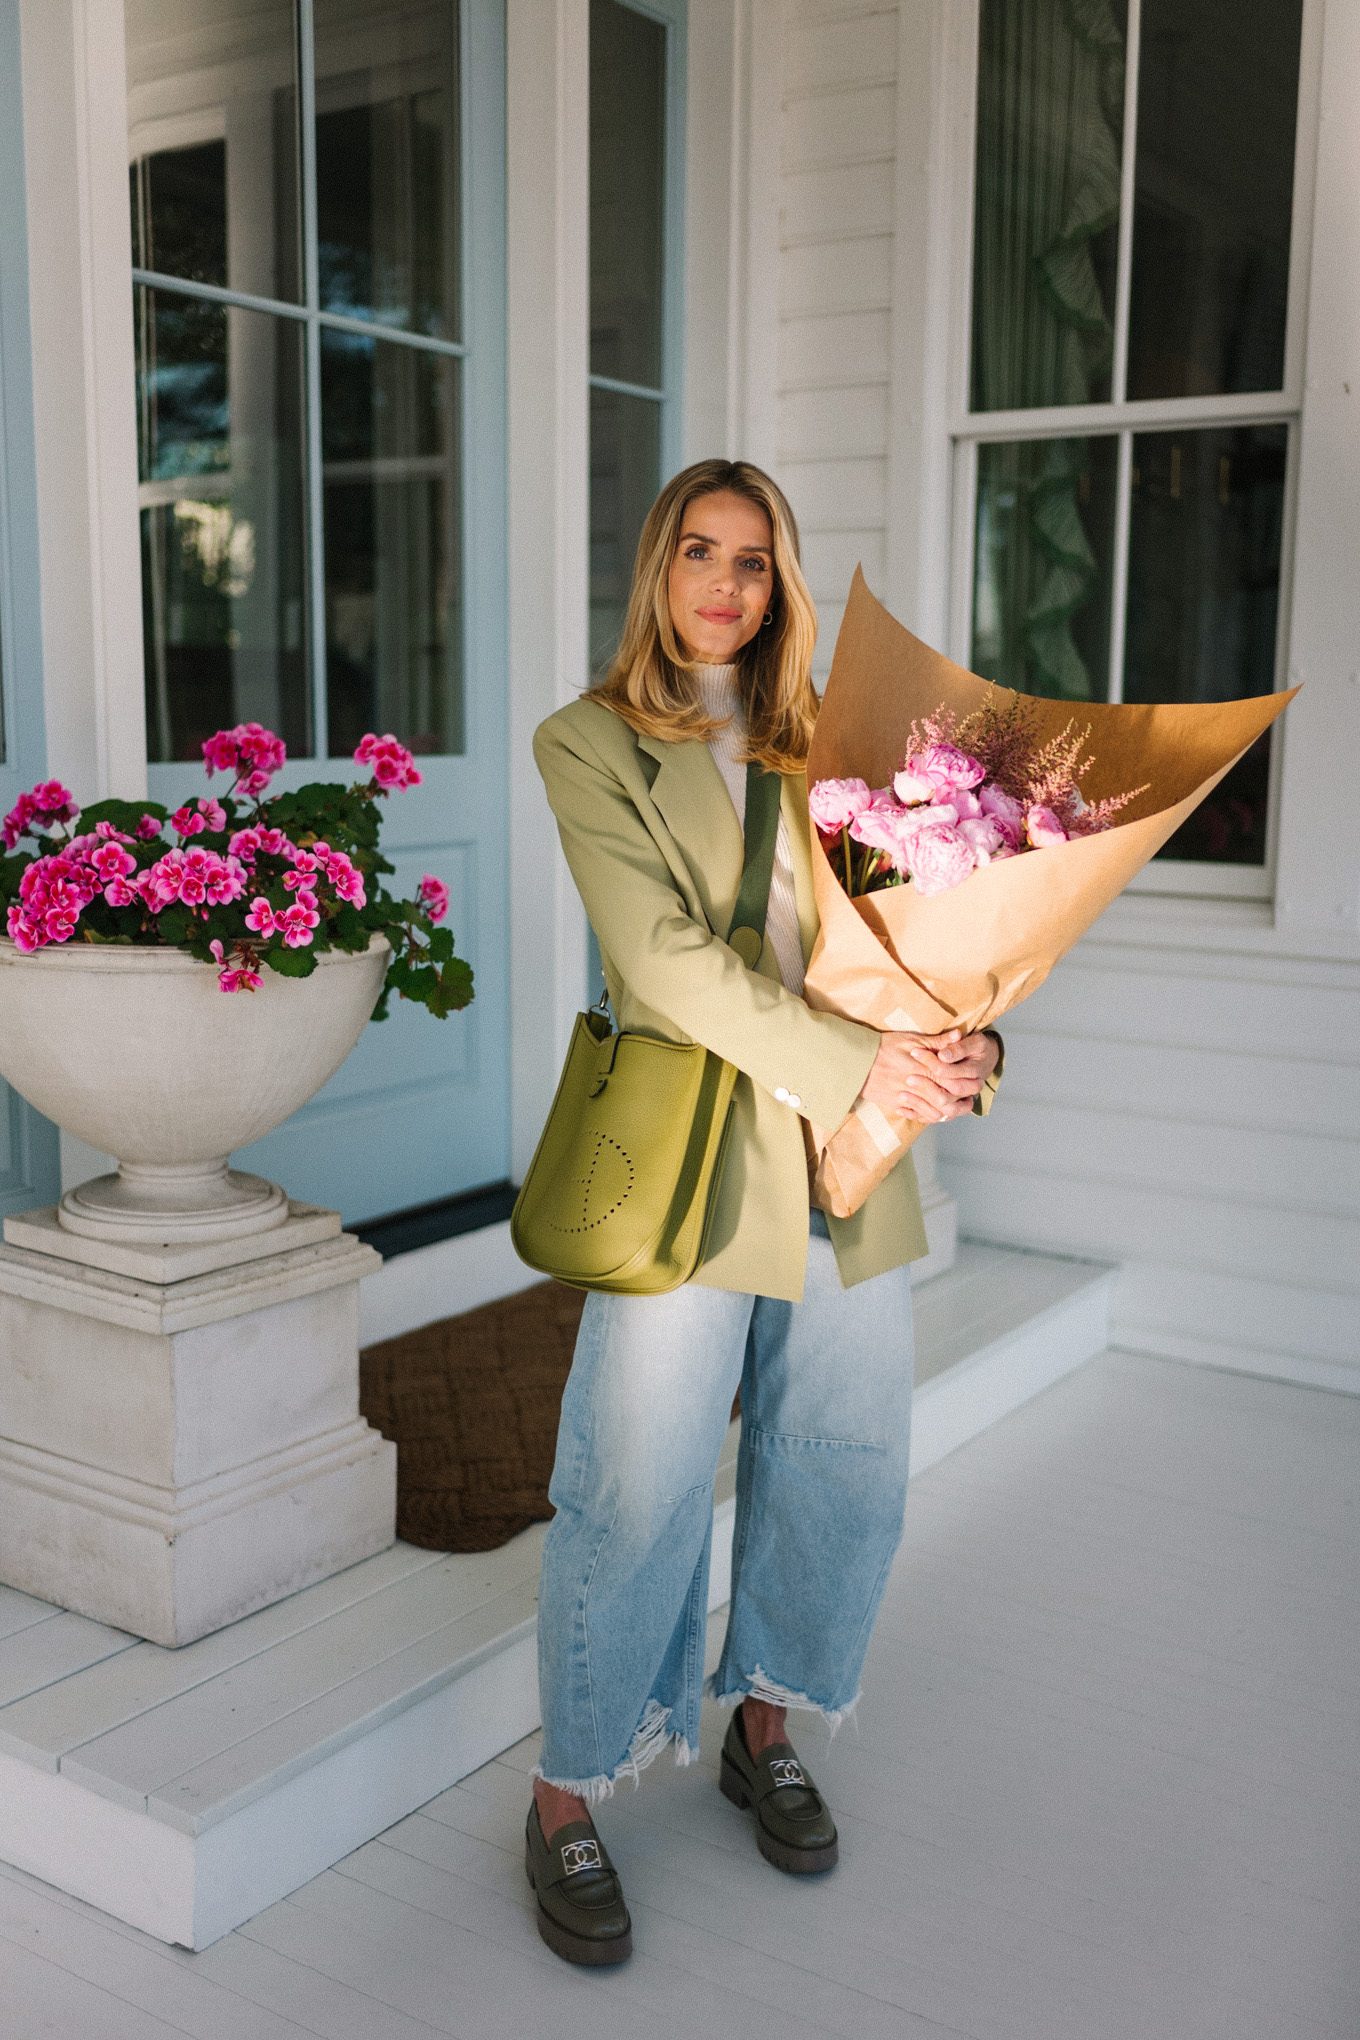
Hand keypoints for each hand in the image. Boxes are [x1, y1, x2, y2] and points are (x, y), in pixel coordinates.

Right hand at [857, 1028, 999, 1124]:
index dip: (963, 1082)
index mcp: (920, 1066)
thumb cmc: (883, 1046)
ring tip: (957, 1108)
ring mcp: (904, 1097)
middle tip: (970, 1099)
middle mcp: (914, 1084)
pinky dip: (928, 1116)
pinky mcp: (895, 1105)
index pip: (948, 1078)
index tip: (975, 1082)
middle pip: (943, 1098)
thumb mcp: (909, 1038)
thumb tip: (958, 1036)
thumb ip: (936, 1041)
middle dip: (959, 1100)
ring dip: (947, 1112)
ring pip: (932, 1111)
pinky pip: (916, 1115)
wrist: (855, 1062)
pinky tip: (936, 1113)